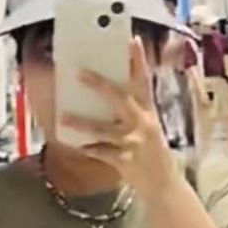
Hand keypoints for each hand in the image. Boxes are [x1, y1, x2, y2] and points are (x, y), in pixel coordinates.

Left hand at [61, 38, 178, 201]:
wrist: (164, 186)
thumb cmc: (154, 155)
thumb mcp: (151, 129)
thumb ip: (135, 113)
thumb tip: (111, 95)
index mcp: (150, 113)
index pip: (144, 82)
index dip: (138, 62)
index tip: (131, 41)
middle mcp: (142, 124)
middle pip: (120, 99)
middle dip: (100, 86)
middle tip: (80, 73)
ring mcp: (132, 143)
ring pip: (102, 129)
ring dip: (81, 123)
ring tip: (63, 117)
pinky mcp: (123, 161)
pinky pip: (99, 152)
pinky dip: (86, 148)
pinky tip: (73, 143)